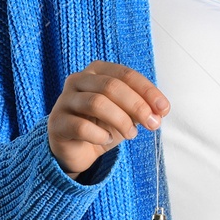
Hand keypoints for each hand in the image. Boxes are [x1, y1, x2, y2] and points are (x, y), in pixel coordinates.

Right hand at [47, 61, 169, 176]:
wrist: (77, 149)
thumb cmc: (103, 125)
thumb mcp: (127, 114)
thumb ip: (142, 108)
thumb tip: (159, 111)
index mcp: (98, 71)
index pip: (126, 75)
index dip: (148, 91)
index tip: (164, 109)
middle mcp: (78, 80)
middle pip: (112, 86)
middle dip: (137, 106)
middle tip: (153, 124)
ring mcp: (64, 100)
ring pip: (97, 103)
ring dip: (121, 121)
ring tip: (131, 134)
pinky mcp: (56, 122)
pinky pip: (81, 127)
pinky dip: (100, 136)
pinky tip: (106, 140)